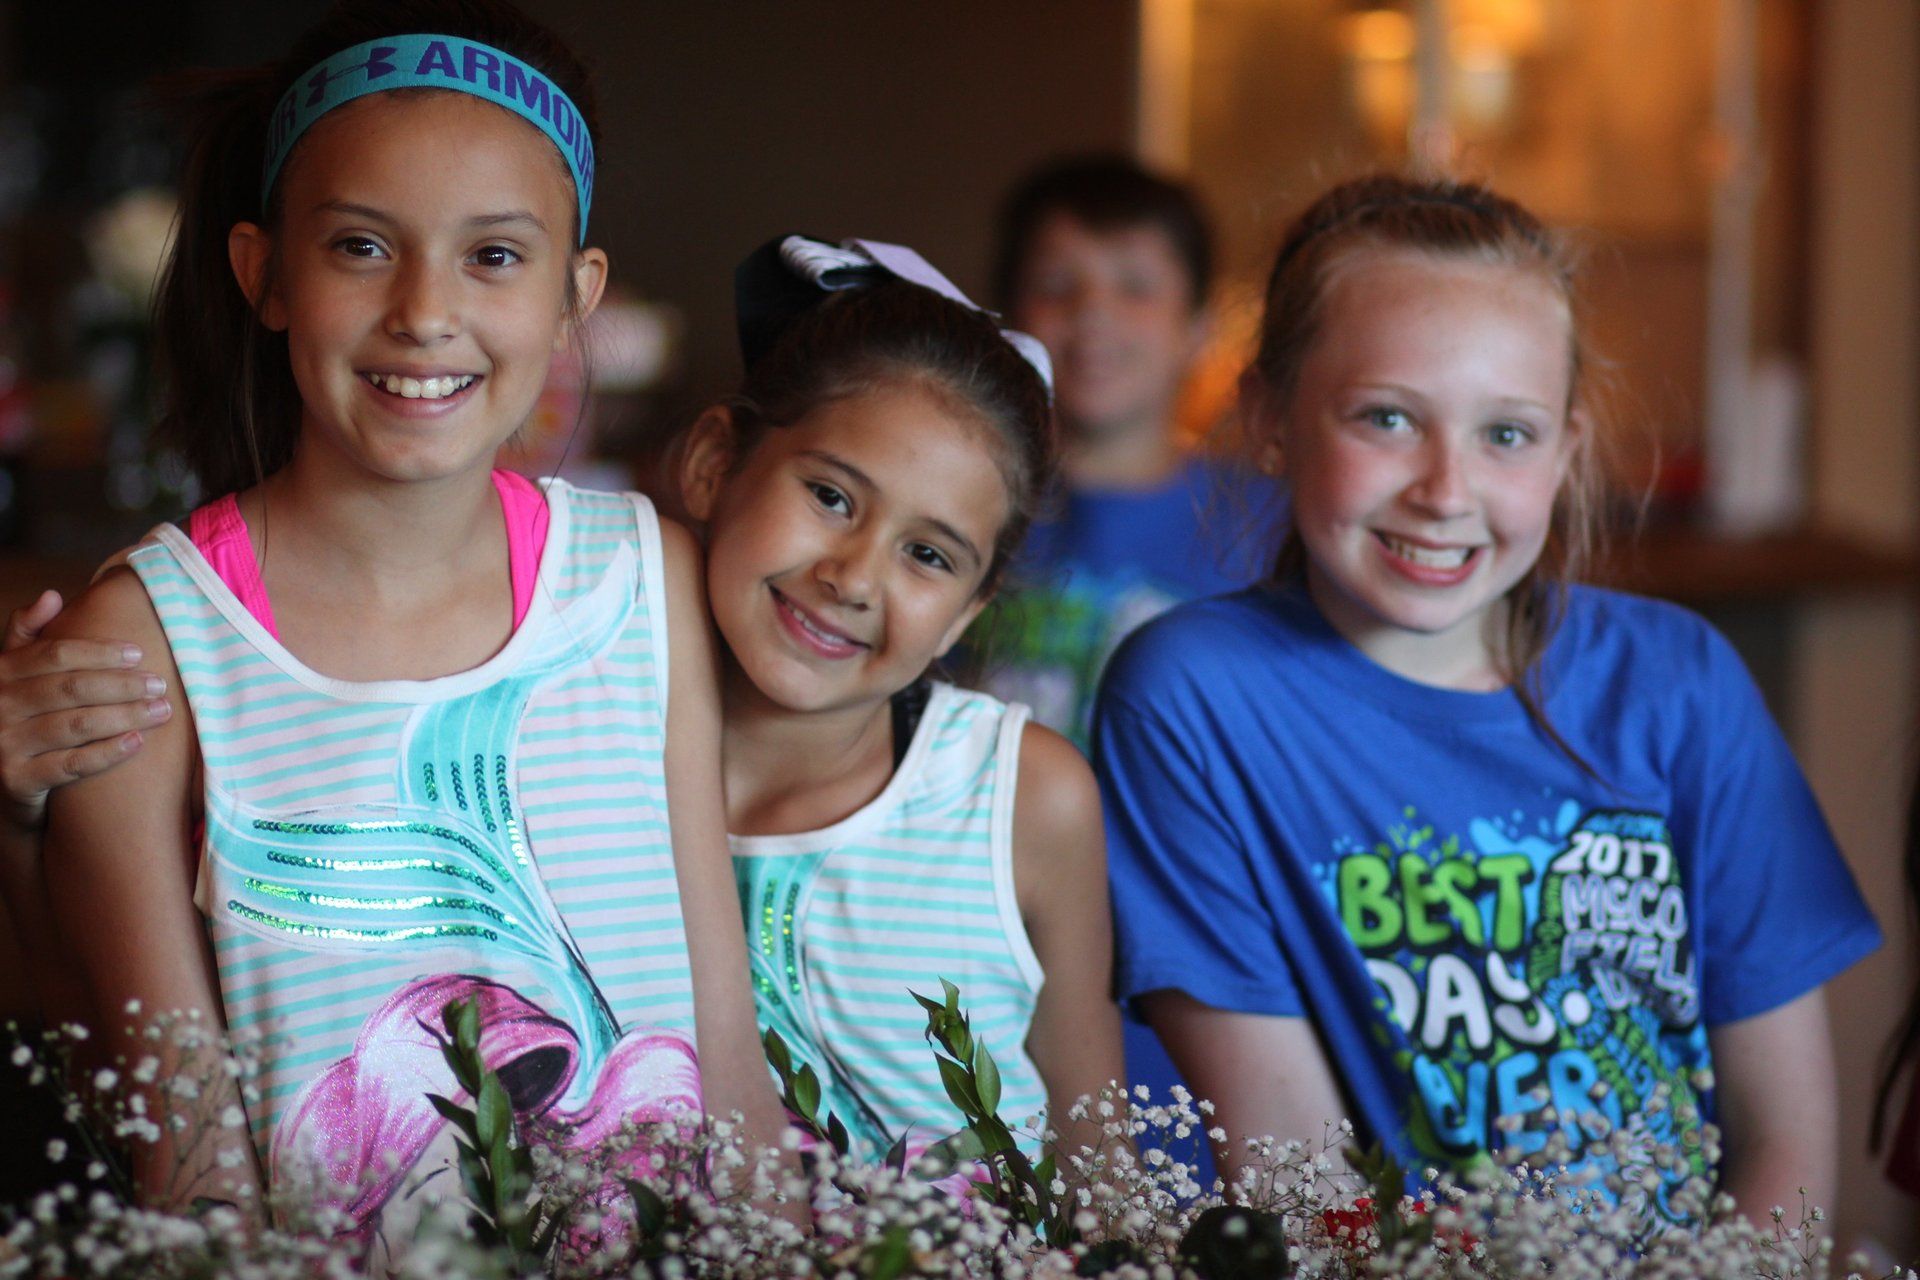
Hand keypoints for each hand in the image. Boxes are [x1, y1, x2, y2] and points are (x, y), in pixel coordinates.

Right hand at [0, 590, 167, 829]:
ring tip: (161, 711)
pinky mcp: (16, 781)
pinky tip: (137, 742)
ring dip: (125, 716)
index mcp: (1, 674)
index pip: (54, 655)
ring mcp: (4, 745)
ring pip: (75, 725)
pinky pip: (70, 764)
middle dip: (122, 685)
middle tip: (161, 684)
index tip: (139, 654)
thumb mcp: (14, 674)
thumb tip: (52, 595)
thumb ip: (28, 634)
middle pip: (70, 688)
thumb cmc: (18, 721)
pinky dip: (107, 752)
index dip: (99, 652)